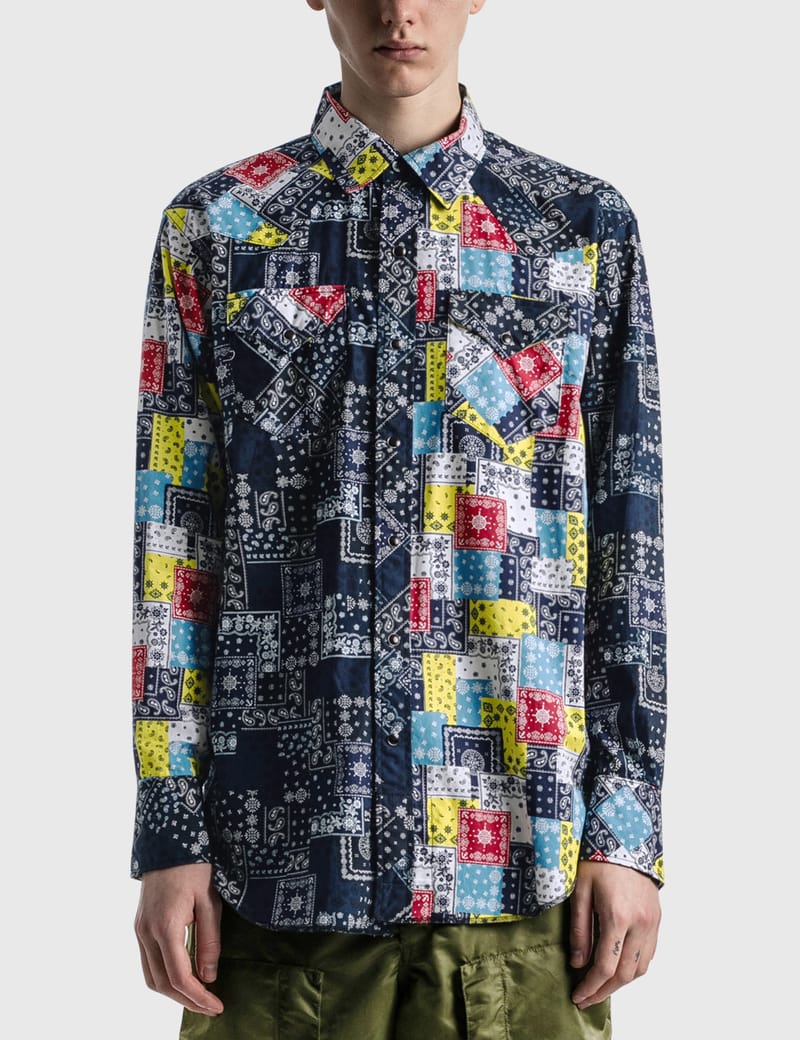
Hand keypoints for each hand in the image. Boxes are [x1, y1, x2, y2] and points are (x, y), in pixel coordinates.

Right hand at [134, 862, 223, 1016]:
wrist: (169, 840)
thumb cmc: (194, 865)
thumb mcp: (210, 901)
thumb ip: (209, 940)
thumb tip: (208, 976)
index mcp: (166, 926)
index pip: (179, 976)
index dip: (198, 997)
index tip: (217, 1006)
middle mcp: (146, 932)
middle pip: (162, 983)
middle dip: (186, 1000)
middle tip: (210, 1006)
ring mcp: (140, 929)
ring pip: (151, 976)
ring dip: (173, 992)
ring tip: (199, 996)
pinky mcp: (140, 925)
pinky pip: (148, 961)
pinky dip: (164, 976)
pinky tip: (183, 976)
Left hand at [569, 860, 660, 1009]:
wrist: (626, 838)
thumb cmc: (598, 860)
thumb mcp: (580, 891)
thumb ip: (580, 930)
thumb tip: (578, 963)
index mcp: (618, 916)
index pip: (605, 966)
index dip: (591, 986)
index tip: (577, 996)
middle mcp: (640, 923)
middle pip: (625, 974)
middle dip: (604, 991)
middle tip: (586, 999)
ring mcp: (652, 922)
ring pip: (640, 968)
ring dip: (620, 983)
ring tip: (600, 987)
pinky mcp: (657, 919)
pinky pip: (649, 955)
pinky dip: (634, 968)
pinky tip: (618, 969)